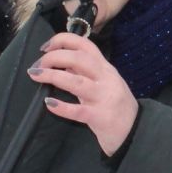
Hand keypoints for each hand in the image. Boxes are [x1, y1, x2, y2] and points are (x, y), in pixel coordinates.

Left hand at [27, 31, 139, 154]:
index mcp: (105, 68)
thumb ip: (83, 72)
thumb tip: (60, 61)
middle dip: (55, 57)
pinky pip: (79, 111)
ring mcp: (104, 98)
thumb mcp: (102, 84)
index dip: (63, 41)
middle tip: (37, 65)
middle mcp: (106, 79)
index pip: (85, 45)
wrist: (135, 131)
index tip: (45, 47)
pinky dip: (62, 106)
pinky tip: (49, 103)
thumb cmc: (116, 106)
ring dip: (53, 76)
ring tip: (36, 75)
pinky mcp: (101, 117)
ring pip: (77, 82)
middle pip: (79, 59)